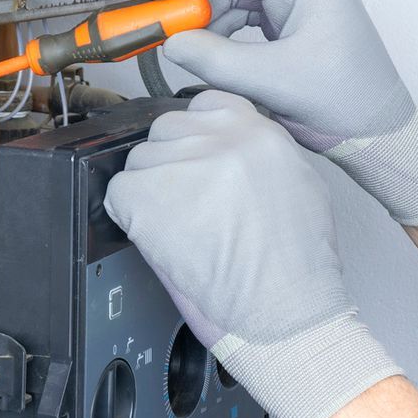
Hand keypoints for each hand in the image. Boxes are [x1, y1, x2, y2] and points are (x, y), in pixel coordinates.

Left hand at [104, 91, 401, 417]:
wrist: (287, 313)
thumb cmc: (298, 266)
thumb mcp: (300, 185)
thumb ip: (261, 154)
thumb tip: (231, 150)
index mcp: (258, 130)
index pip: (206, 104)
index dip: (196, 137)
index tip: (195, 161)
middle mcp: (220, 137)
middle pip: (167, 129)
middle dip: (172, 164)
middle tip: (187, 205)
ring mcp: (183, 164)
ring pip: (140, 161)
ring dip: (150, 192)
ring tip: (180, 229)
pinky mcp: (149, 196)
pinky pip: (118, 193)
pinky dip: (129, 218)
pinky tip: (159, 239)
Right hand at [141, 0, 417, 226]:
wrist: (381, 137)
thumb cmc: (346, 108)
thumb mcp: (273, 84)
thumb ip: (216, 60)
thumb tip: (173, 42)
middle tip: (156, 3)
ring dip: (207, 5)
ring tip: (177, 31)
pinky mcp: (296, 19)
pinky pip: (249, 7)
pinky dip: (222, 22)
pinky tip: (204, 41)